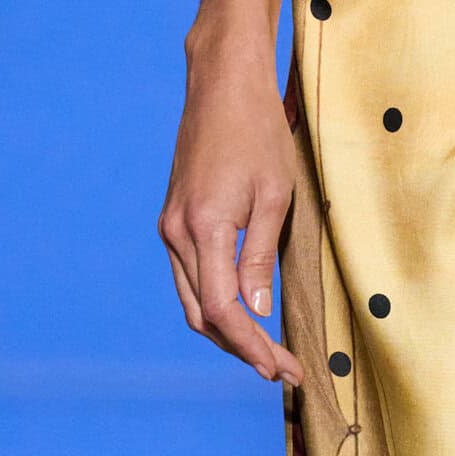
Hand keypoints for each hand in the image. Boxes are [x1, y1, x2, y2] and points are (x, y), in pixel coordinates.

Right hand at [159, 30, 303, 385]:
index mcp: (203, 228)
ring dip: (228, 333)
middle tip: (284, 370)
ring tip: (268, 354)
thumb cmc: (257, 134)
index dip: (251, 346)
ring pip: (193, 301)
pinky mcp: (175, 219)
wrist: (223, 86)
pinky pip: (191, 278)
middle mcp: (176, 232)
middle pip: (204, 315)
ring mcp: (170, 226)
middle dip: (243, 348)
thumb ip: (261, 260)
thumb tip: (255, 313)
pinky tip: (245, 318)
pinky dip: (216, 306)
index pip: (223, 310)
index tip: (281, 370)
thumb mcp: (275, 199)